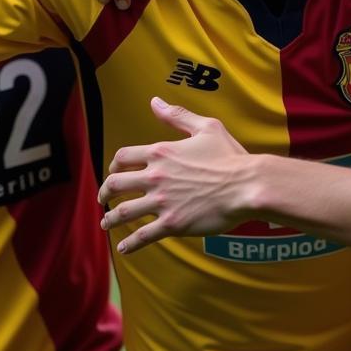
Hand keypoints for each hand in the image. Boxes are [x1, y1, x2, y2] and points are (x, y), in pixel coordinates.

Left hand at [98, 97, 251, 253]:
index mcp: (161, 152)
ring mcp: (162, 202)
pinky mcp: (172, 224)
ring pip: (123, 212)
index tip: (113, 172)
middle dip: (104, 193)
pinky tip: (123, 248)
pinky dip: (129, 243)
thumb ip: (177, 116)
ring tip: (106, 223)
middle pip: (116, 184)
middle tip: (102, 199)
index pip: (123, 157)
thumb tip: (155, 102)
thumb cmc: (230, 156)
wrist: (247, 185)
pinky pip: (142, 236)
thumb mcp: (206, 127)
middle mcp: (156, 177)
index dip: (113, 165)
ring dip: (110, 219)